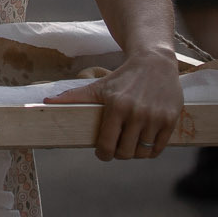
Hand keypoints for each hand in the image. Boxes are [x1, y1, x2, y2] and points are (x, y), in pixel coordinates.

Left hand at [43, 48, 183, 161]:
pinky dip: (150, 151)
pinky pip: (158, 149)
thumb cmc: (122, 77)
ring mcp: (155, 118)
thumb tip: (46, 102)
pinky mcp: (171, 120)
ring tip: (130, 144)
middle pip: (125, 153)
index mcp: (117, 106)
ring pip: (141, 153)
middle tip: (116, 148)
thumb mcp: (98, 85)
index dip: (102, 154)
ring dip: (134, 153)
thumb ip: (73, 96)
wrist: (154, 62)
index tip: (102, 152)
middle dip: (118, 154)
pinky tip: (144, 143)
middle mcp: (137, 113)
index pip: (107, 145)